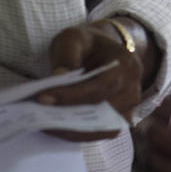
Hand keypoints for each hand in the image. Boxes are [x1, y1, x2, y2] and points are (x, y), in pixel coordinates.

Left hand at [36, 19, 143, 140]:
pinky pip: (101, 133)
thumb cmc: (87, 44)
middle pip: (104, 110)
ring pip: (104, 128)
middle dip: (69, 117)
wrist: (100, 51)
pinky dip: (80, 134)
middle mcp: (133, 88)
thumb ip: (67, 55)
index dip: (72, 96)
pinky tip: (56, 128)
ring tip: (45, 124)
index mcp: (126, 64)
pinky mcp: (119, 119)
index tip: (42, 98)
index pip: (101, 86)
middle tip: (38, 117)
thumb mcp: (74, 38)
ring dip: (74, 130)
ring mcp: (129, 106)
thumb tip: (58, 79)